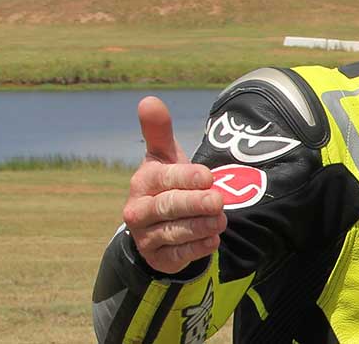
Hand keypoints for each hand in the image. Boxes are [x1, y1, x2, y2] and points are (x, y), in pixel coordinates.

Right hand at [121, 96, 226, 273]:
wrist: (157, 225)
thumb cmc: (167, 182)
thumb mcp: (164, 157)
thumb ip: (159, 131)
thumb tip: (149, 100)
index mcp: (143, 181)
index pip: (165, 178)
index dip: (187, 177)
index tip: (208, 176)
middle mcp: (138, 210)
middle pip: (168, 207)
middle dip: (196, 203)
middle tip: (219, 200)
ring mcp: (146, 236)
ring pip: (174, 232)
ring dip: (200, 226)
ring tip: (220, 220)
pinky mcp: (157, 258)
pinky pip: (177, 255)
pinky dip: (197, 248)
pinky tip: (212, 240)